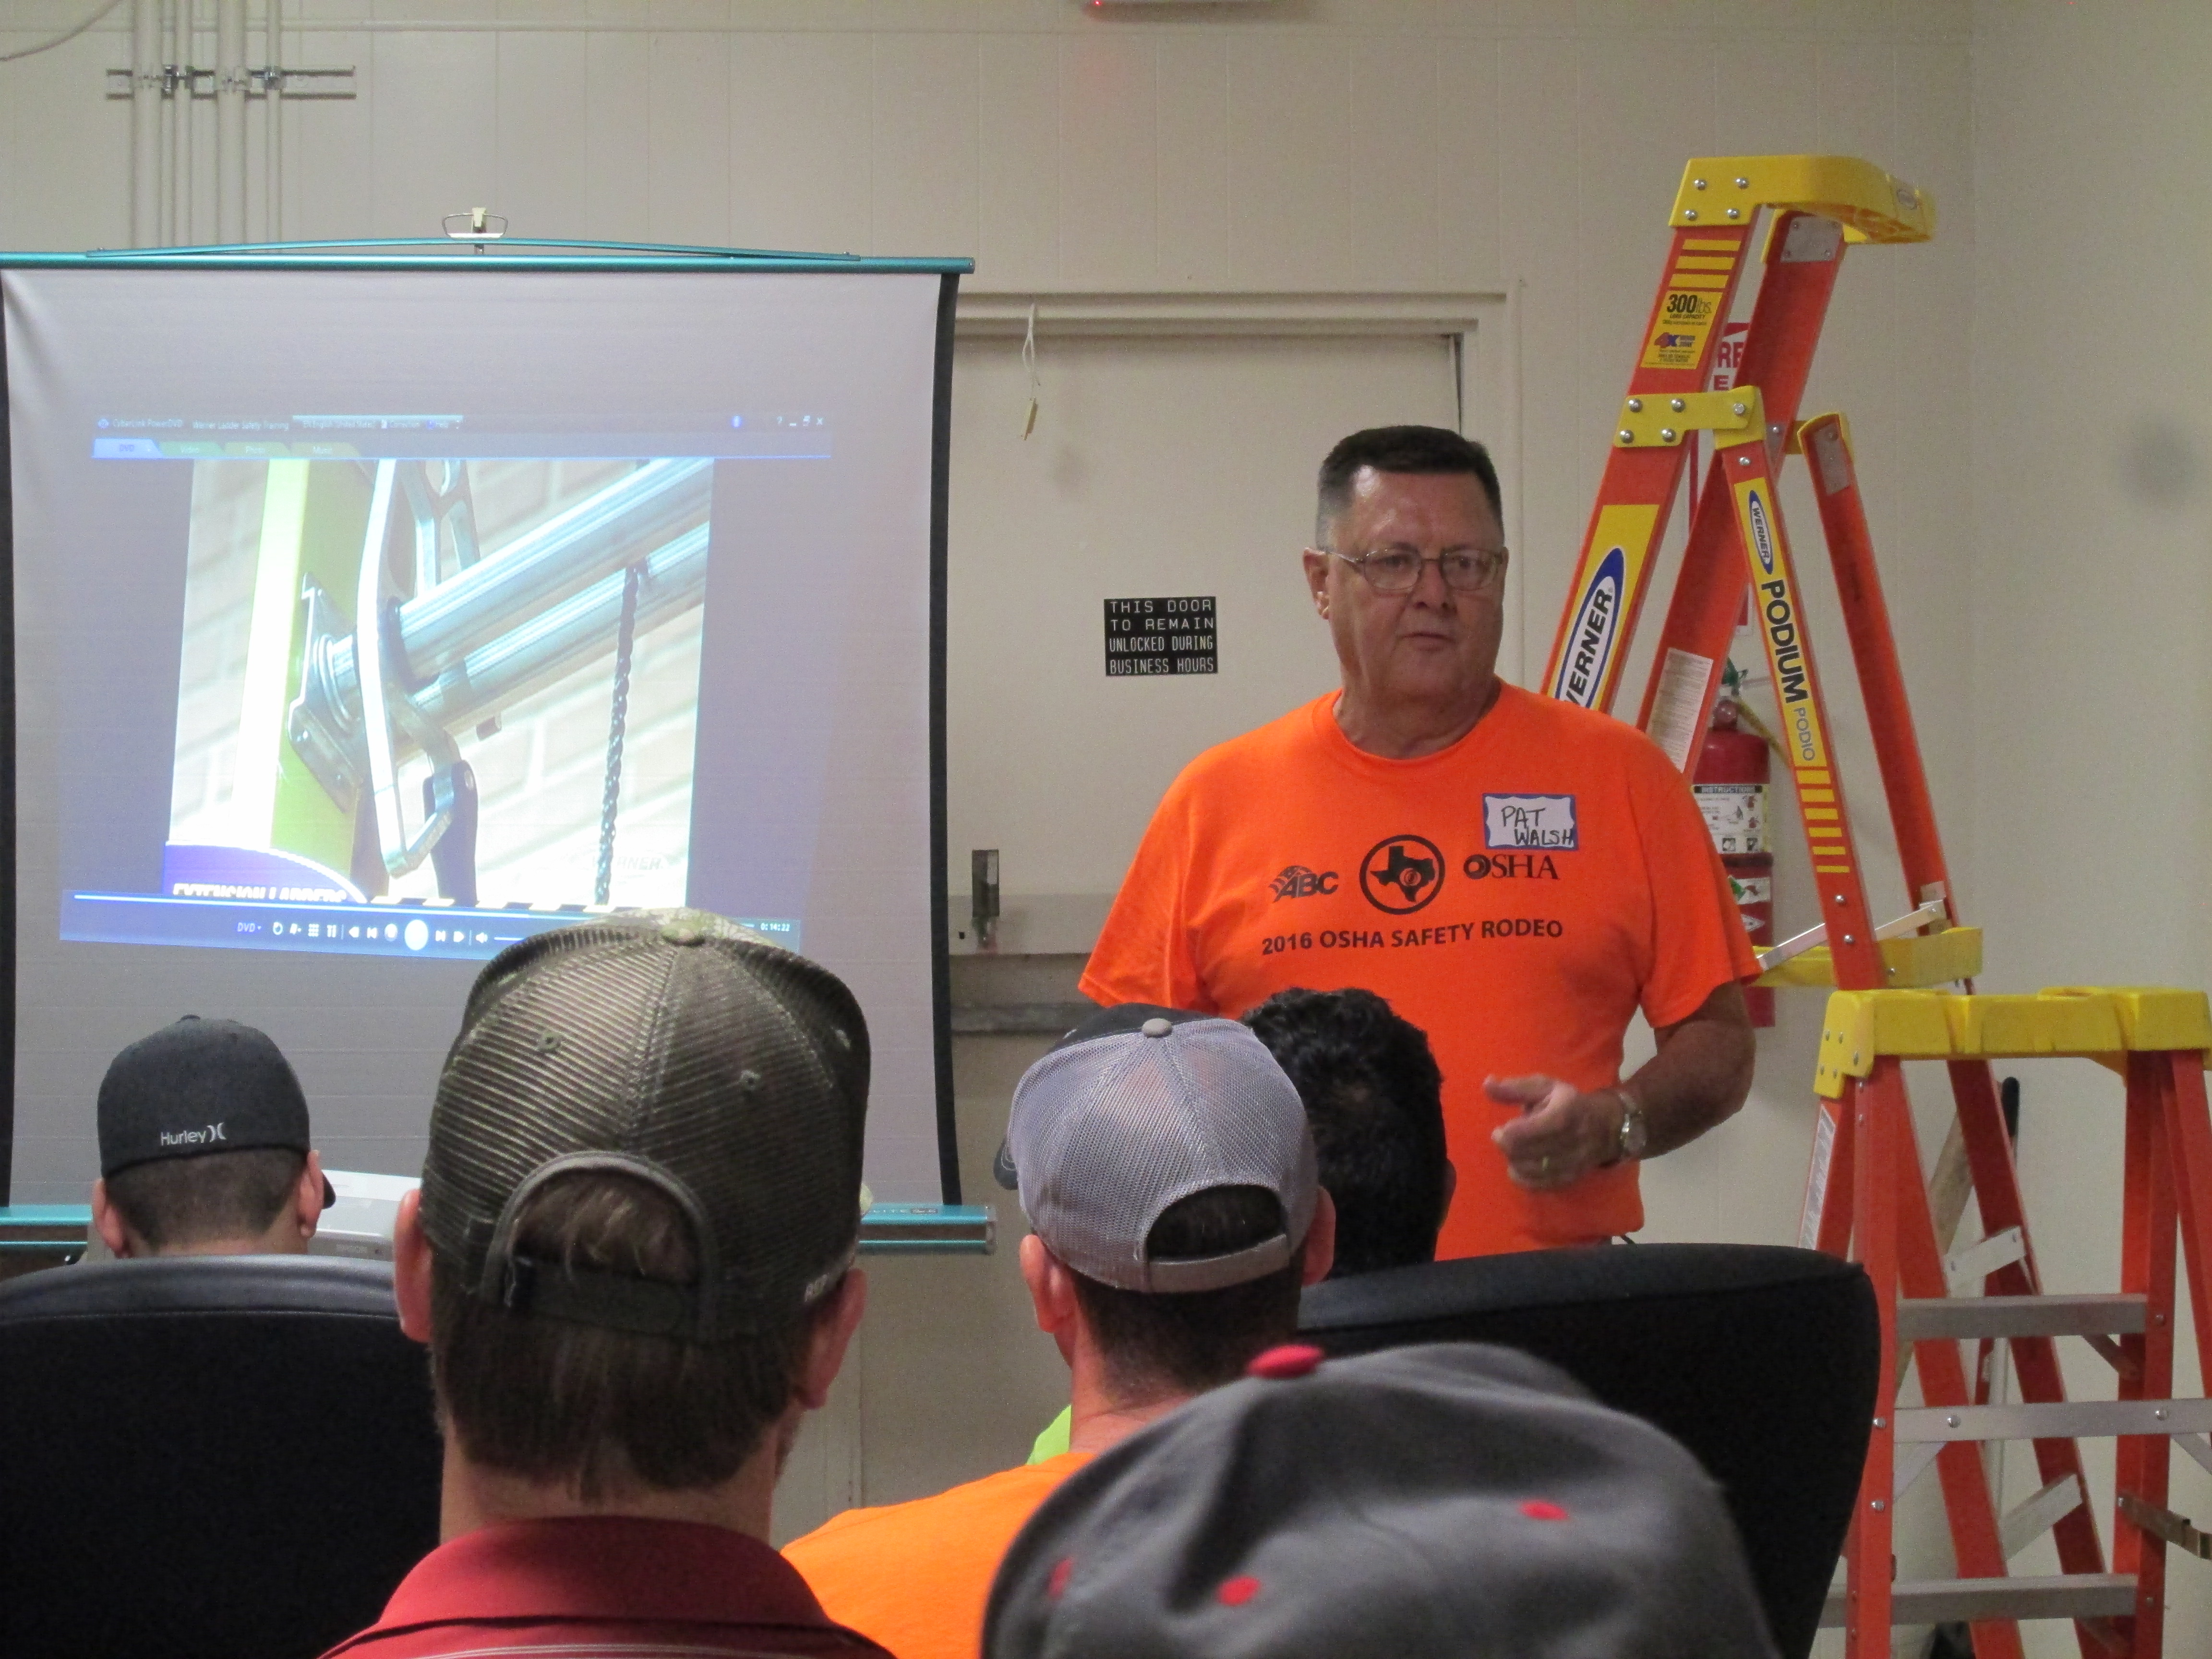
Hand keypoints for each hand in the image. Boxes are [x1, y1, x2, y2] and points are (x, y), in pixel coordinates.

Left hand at [1487, 1075, 1624, 1191]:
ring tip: (1517, 1149)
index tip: (1501, 1128)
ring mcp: (1571, 1163)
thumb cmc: (1567, 1103)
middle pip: (1522, 1153)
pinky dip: (1523, 1177)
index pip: (1525, 1133)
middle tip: (1507, 1137)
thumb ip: (1514, 1088)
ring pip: (1528, 1171)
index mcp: (1562, 1115)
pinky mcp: (1569, 1178)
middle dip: (1507, 1146)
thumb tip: (1486, 1085)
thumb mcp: (1544, 1087)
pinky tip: (1522, 1164)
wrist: (1604, 1126)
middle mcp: (1570, 1141)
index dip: (1506, 1133)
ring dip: (1514, 1160)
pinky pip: (1537, 1185)